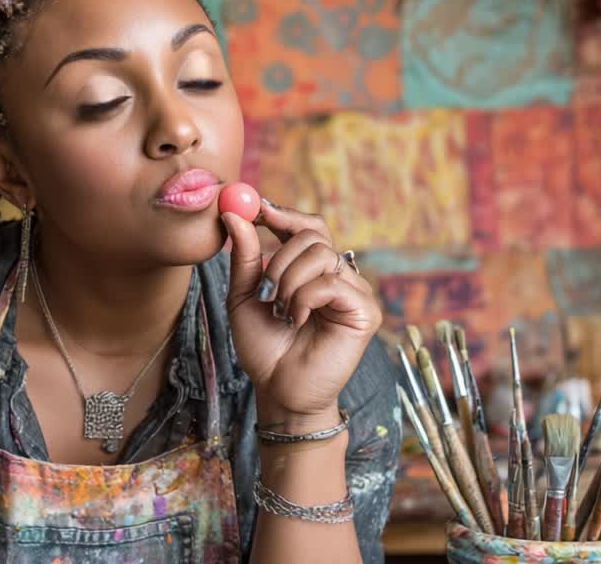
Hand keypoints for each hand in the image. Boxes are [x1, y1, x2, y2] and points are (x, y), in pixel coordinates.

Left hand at [220, 200, 381, 430]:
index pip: (308, 227)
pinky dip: (304, 298)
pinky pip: (331, 283)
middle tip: (265, 286)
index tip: (256, 209)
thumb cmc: (264, 348)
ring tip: (281, 310)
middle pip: (314, 234)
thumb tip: (234, 215)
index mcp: (312, 270)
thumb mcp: (244, 296)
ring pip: (322, 255)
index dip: (284, 214)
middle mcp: (337, 276)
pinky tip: (297, 320)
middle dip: (281, 255)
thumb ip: (245, 257)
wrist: (278, 391)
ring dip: (289, 281)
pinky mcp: (365, 311)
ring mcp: (355, 292)